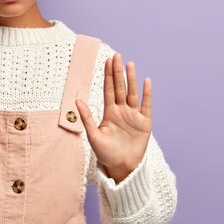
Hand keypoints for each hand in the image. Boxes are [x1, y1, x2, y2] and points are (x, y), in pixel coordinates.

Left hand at [75, 53, 151, 181]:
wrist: (122, 167)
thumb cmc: (106, 153)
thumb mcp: (93, 135)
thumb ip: (86, 117)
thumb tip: (76, 100)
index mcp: (109, 112)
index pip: (108, 89)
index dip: (108, 76)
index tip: (107, 61)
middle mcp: (122, 110)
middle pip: (120, 87)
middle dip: (118, 72)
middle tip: (117, 56)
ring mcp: (134, 116)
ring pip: (132, 93)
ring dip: (131, 79)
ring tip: (130, 64)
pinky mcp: (145, 123)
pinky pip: (146, 106)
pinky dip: (147, 94)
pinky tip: (146, 82)